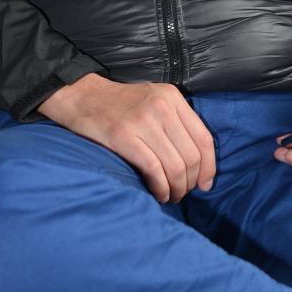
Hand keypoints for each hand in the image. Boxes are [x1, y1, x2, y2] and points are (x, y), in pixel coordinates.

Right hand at [38, 74, 215, 203]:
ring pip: (175, 166)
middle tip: (182, 193)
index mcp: (172, 97)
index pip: (204, 138)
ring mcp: (142, 121)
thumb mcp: (154, 100)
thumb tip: (199, 163)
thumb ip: (176, 121)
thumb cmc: (120, 104)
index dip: (209, 167)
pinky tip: (158, 194)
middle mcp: (161, 107)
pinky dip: (160, 188)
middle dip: (190, 183)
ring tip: (169, 196)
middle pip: (191, 156)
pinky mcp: (123, 136)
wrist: (82, 95)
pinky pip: (154, 170)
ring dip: (176, 190)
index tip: (205, 185)